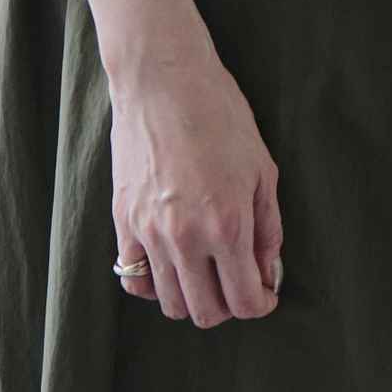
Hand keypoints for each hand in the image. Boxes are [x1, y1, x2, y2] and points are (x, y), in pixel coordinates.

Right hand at [107, 46, 283, 326]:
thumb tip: (267, 271)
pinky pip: (134, 279)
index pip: (245, 301)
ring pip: (170, 303)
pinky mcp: (123, 221)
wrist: (163, 79)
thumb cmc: (219, 114)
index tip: (265, 294)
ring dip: (193, 298)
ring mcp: (149, 232)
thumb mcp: (261, 167)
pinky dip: (154, 284)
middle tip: (237, 282)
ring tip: (206, 272)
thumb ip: (268, 227)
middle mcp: (186, 237)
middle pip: (206, 312)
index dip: (261, 304)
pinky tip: (171, 263)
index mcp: (227, 223)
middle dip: (229, 306)